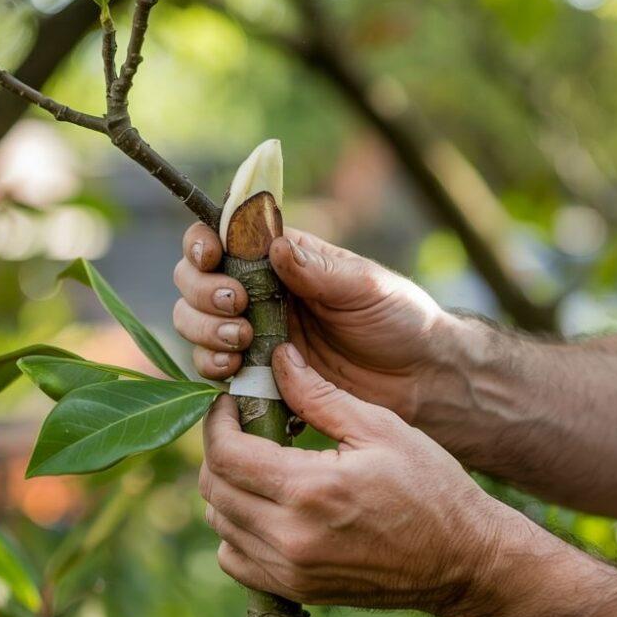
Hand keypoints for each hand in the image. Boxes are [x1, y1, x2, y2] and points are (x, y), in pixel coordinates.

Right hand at [173, 223, 451, 424]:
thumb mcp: (366, 286)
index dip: (203, 242)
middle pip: (195, 281)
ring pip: (195, 324)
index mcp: (284, 260)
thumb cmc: (401, 320)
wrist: (420, 379)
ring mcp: (256, 334)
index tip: (211, 255)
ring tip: (239, 341)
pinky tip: (234, 369)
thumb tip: (275, 246)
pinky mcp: (260, 375)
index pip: (225, 237)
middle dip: (202, 291)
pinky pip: (215, 368)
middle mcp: (261, 293)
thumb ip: (319, 270)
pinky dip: (212, 366)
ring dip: (203, 329)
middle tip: (235, 305)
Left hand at [199, 342, 502, 612]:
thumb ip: (319, 394)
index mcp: (310, 489)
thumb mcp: (381, 428)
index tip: (230, 404)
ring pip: (220, 523)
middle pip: (215, 488)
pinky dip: (238, 531)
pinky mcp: (296, 591)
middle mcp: (291, 537)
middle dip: (221, 450)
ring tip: (261, 466)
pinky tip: (268, 509)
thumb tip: (277, 358)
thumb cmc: (431, 488)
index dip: (217, 421)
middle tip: (245, 429)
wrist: (464, 561)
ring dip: (228, 489)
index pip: (225, 453)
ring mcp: (291, 570)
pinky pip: (234, 559)